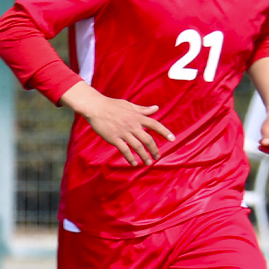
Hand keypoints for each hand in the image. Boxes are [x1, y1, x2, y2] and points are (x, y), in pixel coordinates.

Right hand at [59, 82, 174, 166]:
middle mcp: (132, 125)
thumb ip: (143, 109)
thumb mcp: (129, 105)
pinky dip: (130, 158)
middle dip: (154, 150)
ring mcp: (123, 132)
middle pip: (148, 139)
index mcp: (137, 116)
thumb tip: (156, 108)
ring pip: (137, 147)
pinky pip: (124, 150)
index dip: (164, 132)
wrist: (95, 107)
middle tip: (157, 157)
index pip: (154, 124)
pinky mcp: (114, 138)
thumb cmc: (112, 105)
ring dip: (144, 156)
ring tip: (147, 163)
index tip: (172, 139)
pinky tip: (133, 163)